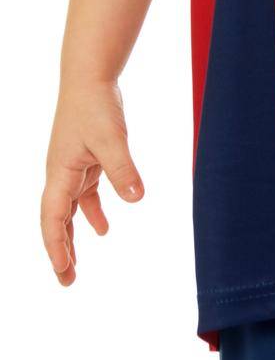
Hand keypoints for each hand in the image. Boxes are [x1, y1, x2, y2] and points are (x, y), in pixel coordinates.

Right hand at [41, 79, 144, 286]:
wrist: (90, 78)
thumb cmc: (95, 105)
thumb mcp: (112, 139)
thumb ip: (123, 169)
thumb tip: (136, 198)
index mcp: (60, 173)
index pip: (53, 219)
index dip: (56, 247)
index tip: (64, 271)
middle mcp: (61, 174)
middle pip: (56, 221)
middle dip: (60, 251)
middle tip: (67, 281)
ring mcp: (72, 168)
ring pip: (68, 211)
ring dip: (72, 237)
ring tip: (77, 265)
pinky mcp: (86, 160)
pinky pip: (85, 195)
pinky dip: (92, 212)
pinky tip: (105, 228)